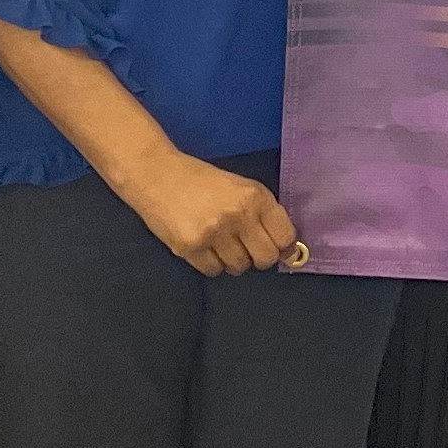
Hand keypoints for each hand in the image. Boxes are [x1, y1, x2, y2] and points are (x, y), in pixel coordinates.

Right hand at [121, 149, 303, 276]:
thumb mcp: (242, 187)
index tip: (276, 246)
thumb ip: (265, 214)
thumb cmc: (202, 181)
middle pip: (265, 259)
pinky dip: (212, 263)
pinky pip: (214, 271)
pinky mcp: (190, 248)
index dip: (282, 246)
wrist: (158, 176)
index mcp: (255, 197)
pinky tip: (204, 245)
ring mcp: (213, 233)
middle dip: (259, 257)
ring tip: (220, 240)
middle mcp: (238, 215)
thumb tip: (289, 250)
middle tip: (246, 246)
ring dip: (233, 259)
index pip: (285, 237)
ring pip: (239, 268)